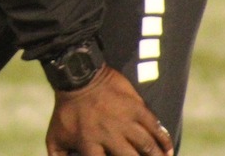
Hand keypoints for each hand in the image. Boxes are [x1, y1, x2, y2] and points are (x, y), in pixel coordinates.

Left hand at [45, 65, 173, 155]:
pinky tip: (169, 149)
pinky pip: (154, 125)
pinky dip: (164, 139)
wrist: (78, 76)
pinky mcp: (135, 106)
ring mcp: (125, 120)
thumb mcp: (55, 136)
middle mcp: (110, 134)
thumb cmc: (66, 111)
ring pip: (147, 145)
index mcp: (89, 143)